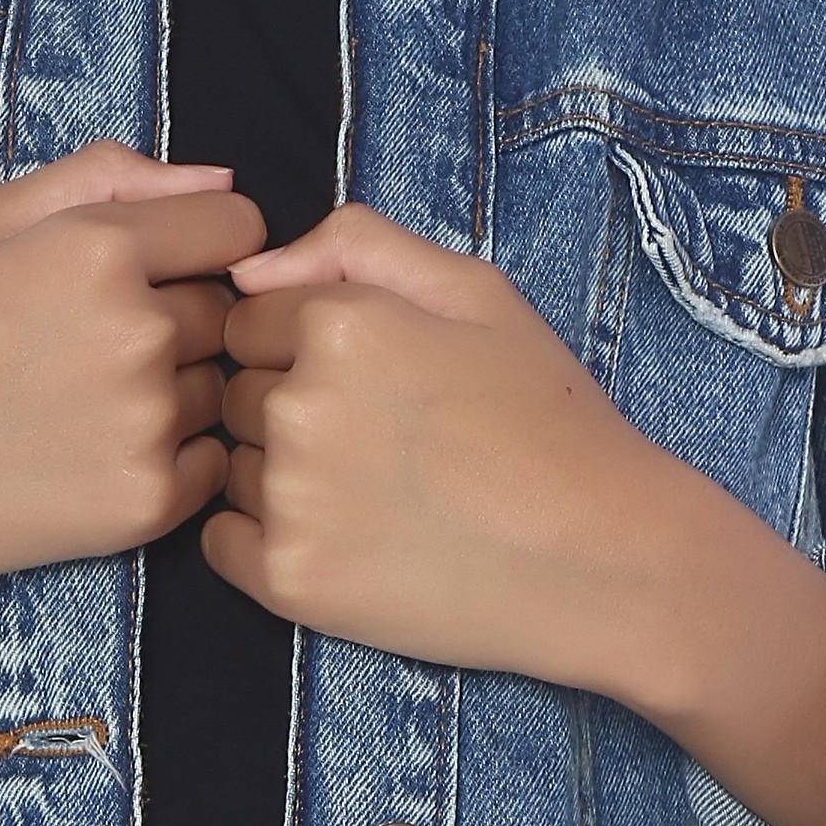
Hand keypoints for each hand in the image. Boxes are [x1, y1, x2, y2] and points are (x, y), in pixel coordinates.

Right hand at [0, 145, 262, 793]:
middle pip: (228, 311)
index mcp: (98, 247)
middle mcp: (136, 332)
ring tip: (75, 407)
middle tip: (82, 349)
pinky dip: (169, 461)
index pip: (239, 227)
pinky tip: (86, 456)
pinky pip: (208, 467)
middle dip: (180, 318)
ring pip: (218, 390)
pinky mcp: (142, 507)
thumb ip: (103, 179)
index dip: (198, 246)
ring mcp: (145, 426)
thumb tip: (217, 180)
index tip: (149, 271)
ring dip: (176, 393)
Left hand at [206, 203, 660, 675]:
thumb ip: (356, 245)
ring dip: (282, 475)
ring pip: (235, 466)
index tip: (372, 381)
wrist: (603, 560)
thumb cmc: (545, 419)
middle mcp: (300, 406)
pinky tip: (346, 540)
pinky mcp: (290, 581)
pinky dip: (265, 541)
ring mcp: (291, 499)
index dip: (303, 345)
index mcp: (339, 324)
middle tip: (386, 442)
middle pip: (238, 392)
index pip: (248, 319)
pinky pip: (222, 542)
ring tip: (379, 495)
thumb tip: (251, 269)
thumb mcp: (475, 291)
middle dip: (292, 408)